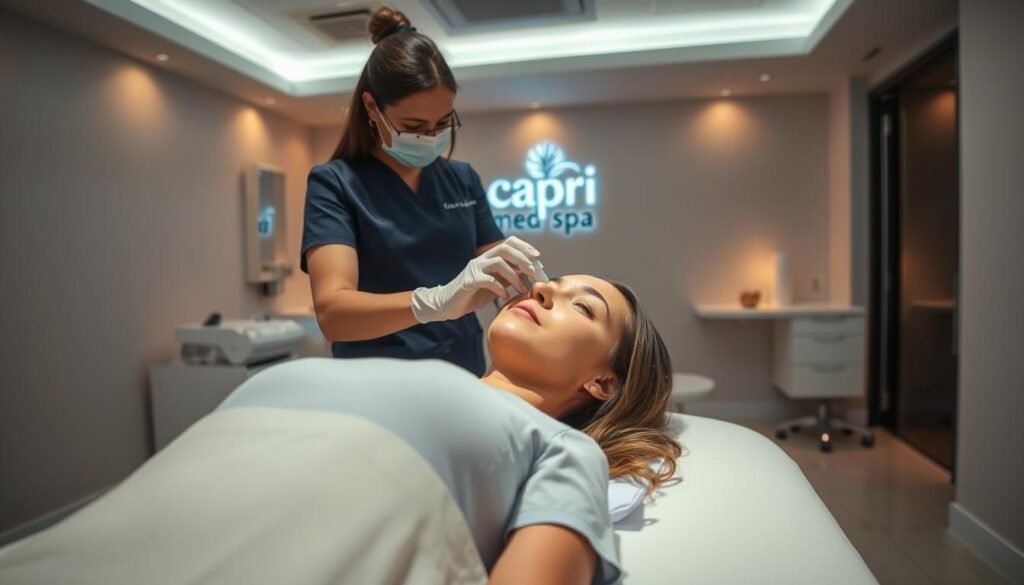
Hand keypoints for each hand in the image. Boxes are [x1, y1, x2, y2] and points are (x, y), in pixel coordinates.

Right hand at [411, 236, 540, 322]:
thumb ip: (510, 277)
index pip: (509, 242)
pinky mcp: (469, 281)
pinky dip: (499, 287)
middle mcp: (482, 259)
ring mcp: (474, 269)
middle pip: (505, 248)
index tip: (537, 257)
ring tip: (522, 288)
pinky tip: (505, 295)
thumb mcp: (496, 284)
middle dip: (522, 258)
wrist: (449, 304)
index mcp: (489, 257)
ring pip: (498, 262)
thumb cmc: (474, 294)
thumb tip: (530, 272)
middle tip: (533, 272)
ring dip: (514, 275)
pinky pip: (487, 280)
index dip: (524, 247)